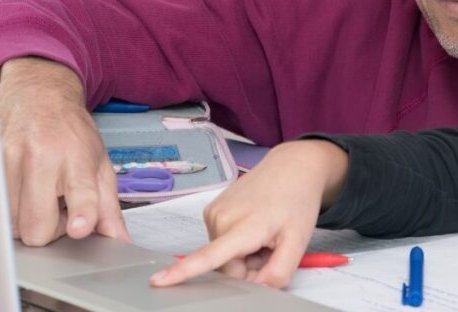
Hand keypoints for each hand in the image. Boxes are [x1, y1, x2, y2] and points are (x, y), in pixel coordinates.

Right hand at [0, 57, 128, 245]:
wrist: (38, 96)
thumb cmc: (70, 132)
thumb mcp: (100, 164)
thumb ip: (109, 206)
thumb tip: (118, 240)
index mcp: (75, 157)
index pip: (80, 192)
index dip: (81, 212)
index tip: (80, 227)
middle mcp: (40, 158)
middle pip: (36, 226)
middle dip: (50, 230)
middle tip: (60, 208)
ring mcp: (9, 161)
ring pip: (13, 225)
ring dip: (29, 220)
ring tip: (41, 196)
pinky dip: (12, 210)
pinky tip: (24, 191)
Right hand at [149, 140, 348, 287]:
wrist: (291, 169)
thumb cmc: (295, 200)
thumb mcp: (298, 242)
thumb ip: (278, 273)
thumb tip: (256, 288)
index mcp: (244, 225)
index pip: (209, 255)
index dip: (183, 271)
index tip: (159, 280)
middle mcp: (222, 218)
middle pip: (226, 267)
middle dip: (248, 267)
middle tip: (270, 247)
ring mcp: (213, 213)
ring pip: (223, 256)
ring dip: (243, 254)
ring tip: (262, 233)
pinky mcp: (211, 211)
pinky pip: (220, 242)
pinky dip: (237, 242)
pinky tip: (253, 226)